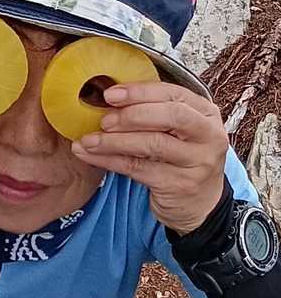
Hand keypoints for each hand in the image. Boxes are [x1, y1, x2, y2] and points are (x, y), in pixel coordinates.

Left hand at [71, 82, 227, 232]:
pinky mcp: (180, 185)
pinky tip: (91, 155)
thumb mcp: (178, 131)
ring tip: (89, 140)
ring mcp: (198, 162)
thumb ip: (154, 111)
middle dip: (132, 115)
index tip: (111, 94)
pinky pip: (138, 168)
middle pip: (171, 116)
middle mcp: (209, 136)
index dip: (140, 92)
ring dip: (114, 141)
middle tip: (104, 120)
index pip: (174, 94)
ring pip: (152, 144)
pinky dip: (109, 160)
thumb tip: (110, 98)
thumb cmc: (182, 158)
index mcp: (206, 114)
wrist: (199, 204)